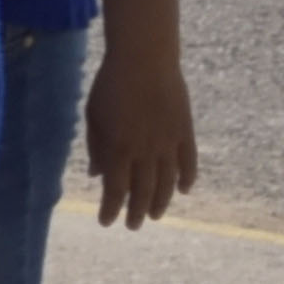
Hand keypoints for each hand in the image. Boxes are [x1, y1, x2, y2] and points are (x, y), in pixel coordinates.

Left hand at [85, 36, 197, 228]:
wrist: (145, 57)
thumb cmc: (111, 84)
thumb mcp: (94, 116)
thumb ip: (96, 148)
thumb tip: (97, 175)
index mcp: (119, 148)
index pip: (115, 189)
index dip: (111, 209)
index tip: (106, 222)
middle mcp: (146, 150)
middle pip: (143, 191)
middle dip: (136, 212)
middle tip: (133, 226)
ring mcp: (169, 142)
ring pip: (168, 181)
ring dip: (162, 201)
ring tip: (156, 215)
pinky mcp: (185, 130)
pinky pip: (190, 161)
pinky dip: (188, 177)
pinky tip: (185, 190)